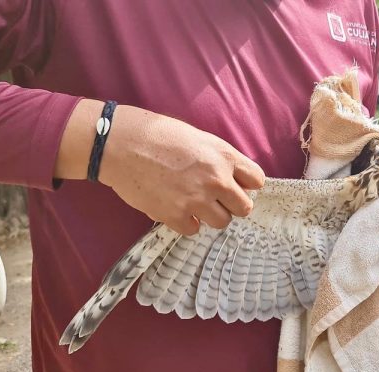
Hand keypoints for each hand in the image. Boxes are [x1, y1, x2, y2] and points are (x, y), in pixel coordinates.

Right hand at [55, 99, 264, 235]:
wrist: (121, 145)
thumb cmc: (156, 134)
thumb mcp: (197, 137)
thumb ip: (219, 158)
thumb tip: (233, 179)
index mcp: (223, 156)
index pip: (257, 180)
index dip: (246, 184)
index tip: (236, 185)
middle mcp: (216, 180)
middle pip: (244, 208)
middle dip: (231, 204)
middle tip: (215, 198)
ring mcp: (196, 200)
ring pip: (222, 222)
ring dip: (210, 215)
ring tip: (194, 202)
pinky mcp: (176, 215)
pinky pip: (194, 229)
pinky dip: (187, 222)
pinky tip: (175, 207)